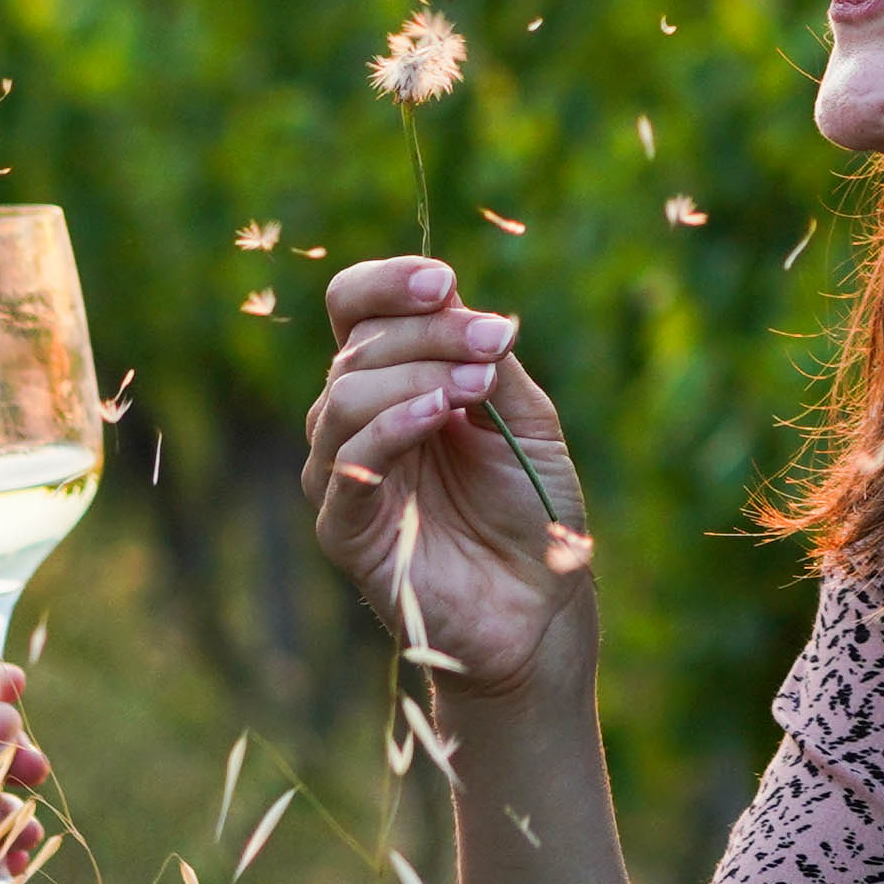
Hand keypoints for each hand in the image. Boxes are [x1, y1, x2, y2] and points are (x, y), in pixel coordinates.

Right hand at [302, 257, 594, 719]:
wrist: (539, 602)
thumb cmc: (529, 506)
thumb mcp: (527, 418)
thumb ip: (491, 362)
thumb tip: (463, 303)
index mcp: (392, 381)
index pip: (354, 310)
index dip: (387, 284)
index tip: (444, 281)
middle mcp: (356, 421)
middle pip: (356, 348)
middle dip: (427, 333)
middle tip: (491, 343)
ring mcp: (344, 475)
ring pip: (343, 398)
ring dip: (415, 375)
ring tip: (475, 385)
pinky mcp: (345, 529)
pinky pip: (347, 465)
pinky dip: (391, 429)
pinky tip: (438, 415)